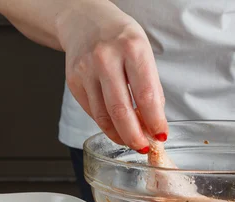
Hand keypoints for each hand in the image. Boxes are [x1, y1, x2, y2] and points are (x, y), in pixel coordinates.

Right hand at [56, 0, 166, 151]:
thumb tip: (154, 123)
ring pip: (103, 116)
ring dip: (119, 134)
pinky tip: (115, 127)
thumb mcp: (143, 52)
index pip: (146, 95)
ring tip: (131, 140)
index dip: (155, 121)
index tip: (161, 135)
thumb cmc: (119, 37)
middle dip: (134, 136)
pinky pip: (92, 112)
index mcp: (131, 48)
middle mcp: (106, 58)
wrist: (84, 21)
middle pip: (121, 110)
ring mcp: (86, 70)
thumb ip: (149, 87)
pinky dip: (105, 124)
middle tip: (143, 146)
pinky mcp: (73, 81)